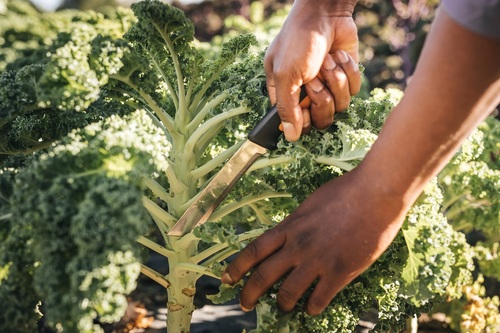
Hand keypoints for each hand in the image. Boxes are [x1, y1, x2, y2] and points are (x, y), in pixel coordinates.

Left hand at [222, 166, 406, 314]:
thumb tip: (289, 232)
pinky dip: (312, 307)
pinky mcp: (340, 271)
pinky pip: (320, 298)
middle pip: (263, 275)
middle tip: (244, 304)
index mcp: (289, 227)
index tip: (227, 279)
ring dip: (283, 304)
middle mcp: (298, 246)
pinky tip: (312, 309)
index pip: (254, 251)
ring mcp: (318, 260)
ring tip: (283, 307)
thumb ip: (297, 222)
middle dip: (249, 294)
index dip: (237, 267)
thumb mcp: (311, 204)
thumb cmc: (344, 191)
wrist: (374, 193)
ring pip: (289, 292)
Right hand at [264, 0, 360, 140]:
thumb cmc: (298, 41)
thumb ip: (286, 108)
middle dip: (321, 97)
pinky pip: (354, 91)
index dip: (303, 120)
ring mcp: (328, 87)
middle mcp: (307, 94)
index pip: (296, 124)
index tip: (305, 108)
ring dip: (335, 80)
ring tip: (327, 61)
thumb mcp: (286, 74)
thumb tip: (289, 136)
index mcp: (286, 94)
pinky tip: (339, 56)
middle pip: (320, 119)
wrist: (326, 13)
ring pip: (340, 106)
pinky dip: (348, 71)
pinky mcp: (347, 78)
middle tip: (314, 78)